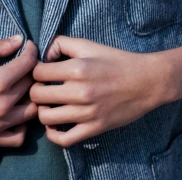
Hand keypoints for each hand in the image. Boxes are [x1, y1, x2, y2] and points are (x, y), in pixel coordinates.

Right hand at [0, 36, 38, 146]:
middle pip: (31, 86)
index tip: (29, 47)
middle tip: (24, 64)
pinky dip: (22, 124)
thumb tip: (19, 40)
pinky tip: (14, 111)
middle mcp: (1, 105)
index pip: (29, 64)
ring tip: (21, 87)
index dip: (32, 51)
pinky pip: (19, 136)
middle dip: (30, 71)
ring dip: (30, 97)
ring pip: (31, 111)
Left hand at [29, 36, 169, 146]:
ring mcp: (87, 113)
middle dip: (35, 90)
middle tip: (42, 87)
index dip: (35, 70)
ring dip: (42, 110)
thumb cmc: (115, 60)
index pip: (37, 72)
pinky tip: (55, 124)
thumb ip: (61, 43)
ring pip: (46, 117)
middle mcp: (80, 92)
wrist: (146, 82)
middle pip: (37, 95)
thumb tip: (44, 54)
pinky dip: (53, 134)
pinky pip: (64, 139)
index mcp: (77, 68)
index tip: (41, 71)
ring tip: (49, 104)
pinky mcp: (94, 129)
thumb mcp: (88, 45)